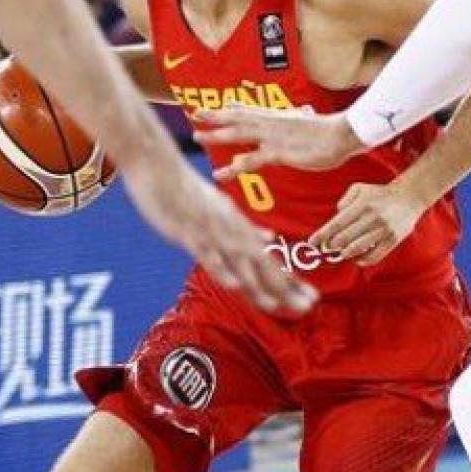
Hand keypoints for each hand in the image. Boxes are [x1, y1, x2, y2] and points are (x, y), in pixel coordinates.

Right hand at [120, 150, 317, 315]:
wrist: (158, 165)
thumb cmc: (189, 189)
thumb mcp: (223, 208)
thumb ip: (246, 227)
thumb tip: (270, 238)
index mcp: (240, 228)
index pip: (270, 262)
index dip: (292, 282)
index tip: (312, 298)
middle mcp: (232, 233)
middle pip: (263, 268)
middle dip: (286, 289)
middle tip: (310, 306)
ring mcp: (211, 234)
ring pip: (239, 266)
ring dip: (258, 287)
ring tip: (278, 306)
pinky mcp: (189, 233)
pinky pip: (209, 256)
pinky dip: (223, 270)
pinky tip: (235, 285)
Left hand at [193, 104, 364, 178]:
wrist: (342, 134)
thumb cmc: (327, 132)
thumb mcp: (305, 122)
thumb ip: (291, 121)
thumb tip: (292, 116)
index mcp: (278, 116)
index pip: (249, 109)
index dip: (230, 108)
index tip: (212, 107)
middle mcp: (271, 122)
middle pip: (237, 116)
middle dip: (215, 115)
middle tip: (195, 114)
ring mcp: (273, 136)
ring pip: (238, 133)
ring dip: (216, 135)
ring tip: (197, 137)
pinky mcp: (278, 152)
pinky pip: (251, 160)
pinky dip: (234, 167)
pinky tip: (221, 174)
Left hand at [310, 181, 427, 266]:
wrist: (409, 197)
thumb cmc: (378, 194)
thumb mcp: (359, 189)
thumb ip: (344, 201)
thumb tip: (336, 217)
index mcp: (363, 204)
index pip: (337, 223)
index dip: (322, 235)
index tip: (312, 243)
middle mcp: (373, 217)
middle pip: (344, 239)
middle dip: (331, 246)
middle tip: (326, 248)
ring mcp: (384, 230)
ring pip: (357, 249)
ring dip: (344, 253)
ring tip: (340, 251)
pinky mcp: (393, 240)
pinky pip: (373, 256)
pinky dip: (361, 260)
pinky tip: (355, 257)